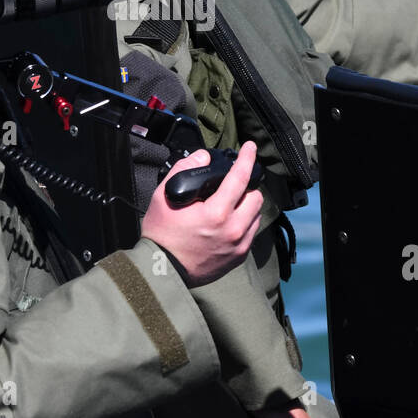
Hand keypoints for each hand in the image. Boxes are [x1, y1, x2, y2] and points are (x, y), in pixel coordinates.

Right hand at [141, 141, 263, 286]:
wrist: (163, 270)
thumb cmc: (162, 234)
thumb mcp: (163, 196)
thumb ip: (184, 169)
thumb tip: (203, 156)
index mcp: (216, 213)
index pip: (240, 177)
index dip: (247, 158)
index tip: (250, 147)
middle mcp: (233, 229)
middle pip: (255, 197)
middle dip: (247, 186)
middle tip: (234, 184)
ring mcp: (238, 245)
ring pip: (256, 215)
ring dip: (247, 205)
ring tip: (232, 203)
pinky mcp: (238, 257)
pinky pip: (251, 232)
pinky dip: (245, 222)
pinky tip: (230, 221)